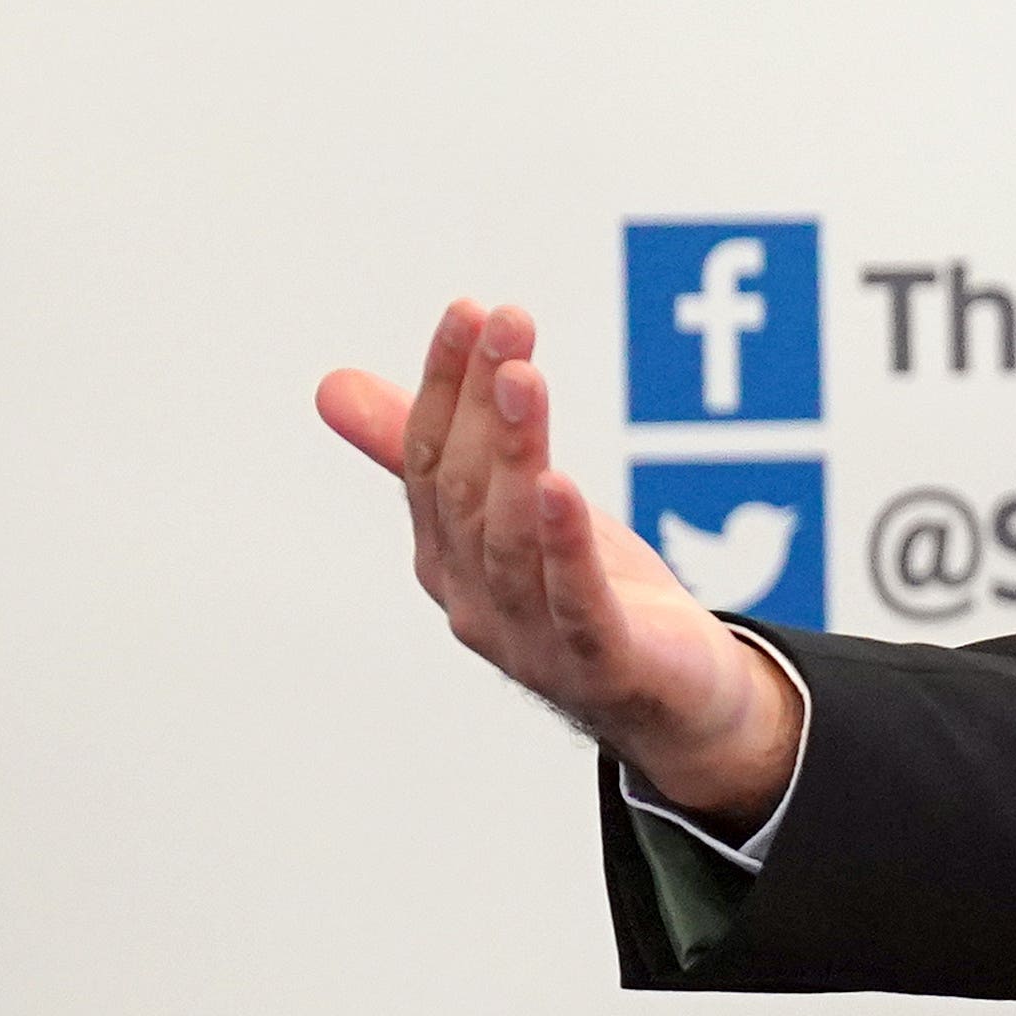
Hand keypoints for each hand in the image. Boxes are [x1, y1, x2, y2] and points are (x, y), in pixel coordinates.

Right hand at [317, 300, 806, 828]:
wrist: (683, 704)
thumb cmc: (595, 596)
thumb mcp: (518, 512)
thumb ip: (436, 451)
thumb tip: (332, 384)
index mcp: (450, 560)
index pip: (431, 462)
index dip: (445, 386)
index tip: (468, 311)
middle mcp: (476, 601)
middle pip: (466, 492)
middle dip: (483, 402)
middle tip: (506, 323)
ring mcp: (533, 640)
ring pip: (510, 538)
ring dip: (516, 452)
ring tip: (524, 378)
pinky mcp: (602, 663)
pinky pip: (574, 600)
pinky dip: (563, 543)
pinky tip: (561, 486)